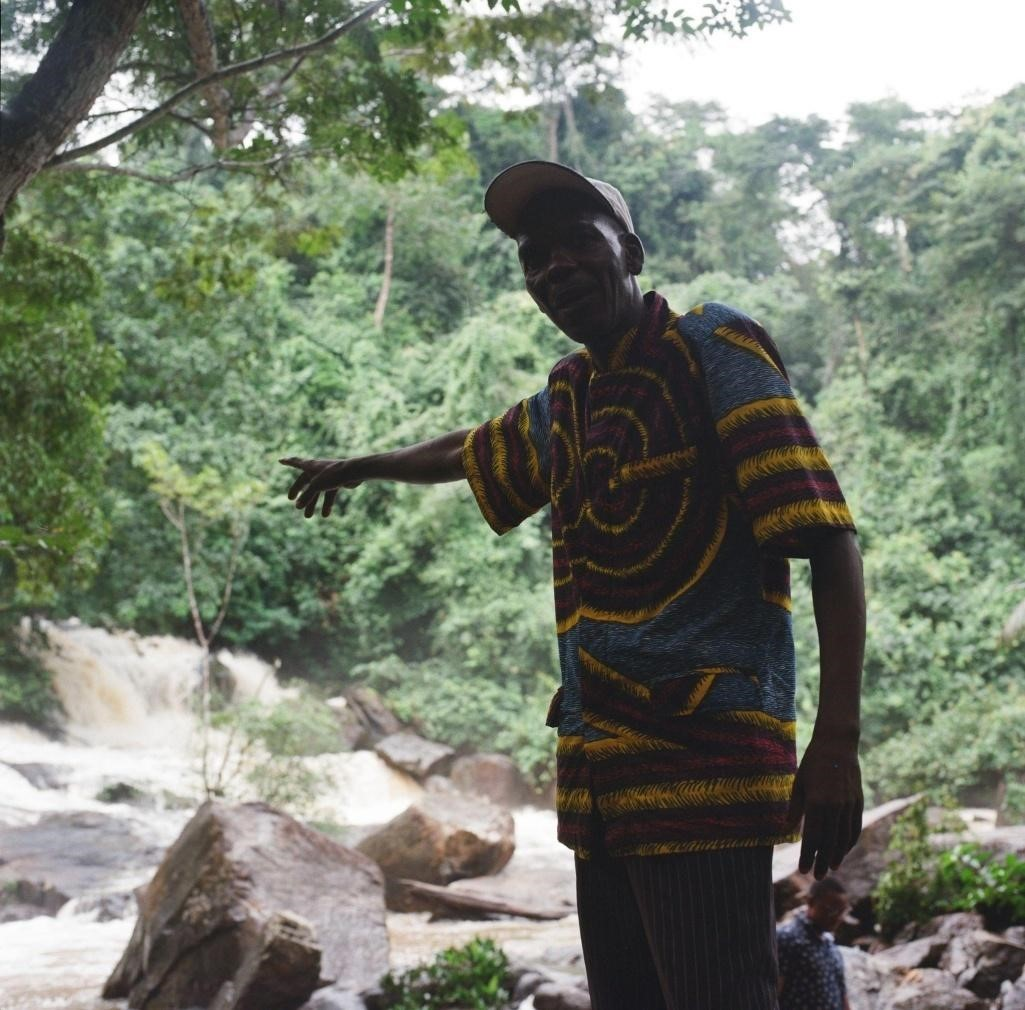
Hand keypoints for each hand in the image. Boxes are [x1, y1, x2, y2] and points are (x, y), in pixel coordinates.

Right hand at [279, 457, 362, 517]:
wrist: (353, 472)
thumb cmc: (332, 475)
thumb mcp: (316, 486)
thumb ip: (306, 496)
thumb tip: (298, 506)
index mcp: (310, 465)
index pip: (295, 462)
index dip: (288, 462)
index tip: (280, 460)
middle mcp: (318, 469)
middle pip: (305, 481)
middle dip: (299, 492)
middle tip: (292, 501)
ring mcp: (328, 475)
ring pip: (317, 491)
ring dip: (312, 503)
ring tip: (307, 517)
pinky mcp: (337, 481)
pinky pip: (329, 494)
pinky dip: (326, 504)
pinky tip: (325, 515)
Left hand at [785, 736, 862, 878]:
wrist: (837, 746)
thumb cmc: (812, 764)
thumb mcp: (798, 785)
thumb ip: (794, 810)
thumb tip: (785, 832)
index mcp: (817, 802)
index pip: (812, 837)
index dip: (807, 855)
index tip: (802, 870)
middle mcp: (835, 807)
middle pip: (829, 842)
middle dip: (822, 861)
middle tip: (816, 876)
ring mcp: (849, 805)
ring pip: (844, 838)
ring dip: (837, 855)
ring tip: (830, 868)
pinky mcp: (858, 803)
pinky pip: (855, 828)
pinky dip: (849, 842)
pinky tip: (843, 851)